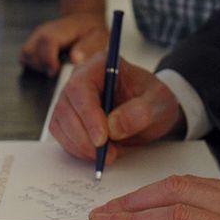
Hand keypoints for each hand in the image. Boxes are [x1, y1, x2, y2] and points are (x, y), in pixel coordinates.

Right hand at [19, 12, 108, 75]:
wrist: (83, 22)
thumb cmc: (91, 32)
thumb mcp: (97, 37)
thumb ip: (87, 48)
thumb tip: (75, 59)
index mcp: (60, 29)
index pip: (47, 42)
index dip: (48, 60)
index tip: (55, 72)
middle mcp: (43, 32)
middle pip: (30, 51)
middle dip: (41, 66)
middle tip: (57, 71)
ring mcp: (35, 38)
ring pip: (25, 56)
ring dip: (36, 67)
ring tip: (53, 69)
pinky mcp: (33, 45)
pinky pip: (25, 59)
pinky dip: (34, 66)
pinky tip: (48, 67)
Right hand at [49, 53, 183, 166]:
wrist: (152, 110)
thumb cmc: (154, 100)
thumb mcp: (159, 102)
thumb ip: (141, 111)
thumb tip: (114, 126)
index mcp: (102, 64)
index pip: (81, 87)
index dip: (88, 115)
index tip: (102, 138)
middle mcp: (81, 78)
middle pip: (66, 108)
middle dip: (85, 137)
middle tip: (108, 154)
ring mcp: (72, 99)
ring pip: (60, 125)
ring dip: (81, 146)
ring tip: (109, 154)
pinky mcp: (68, 118)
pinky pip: (63, 137)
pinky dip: (78, 150)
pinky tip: (99, 153)